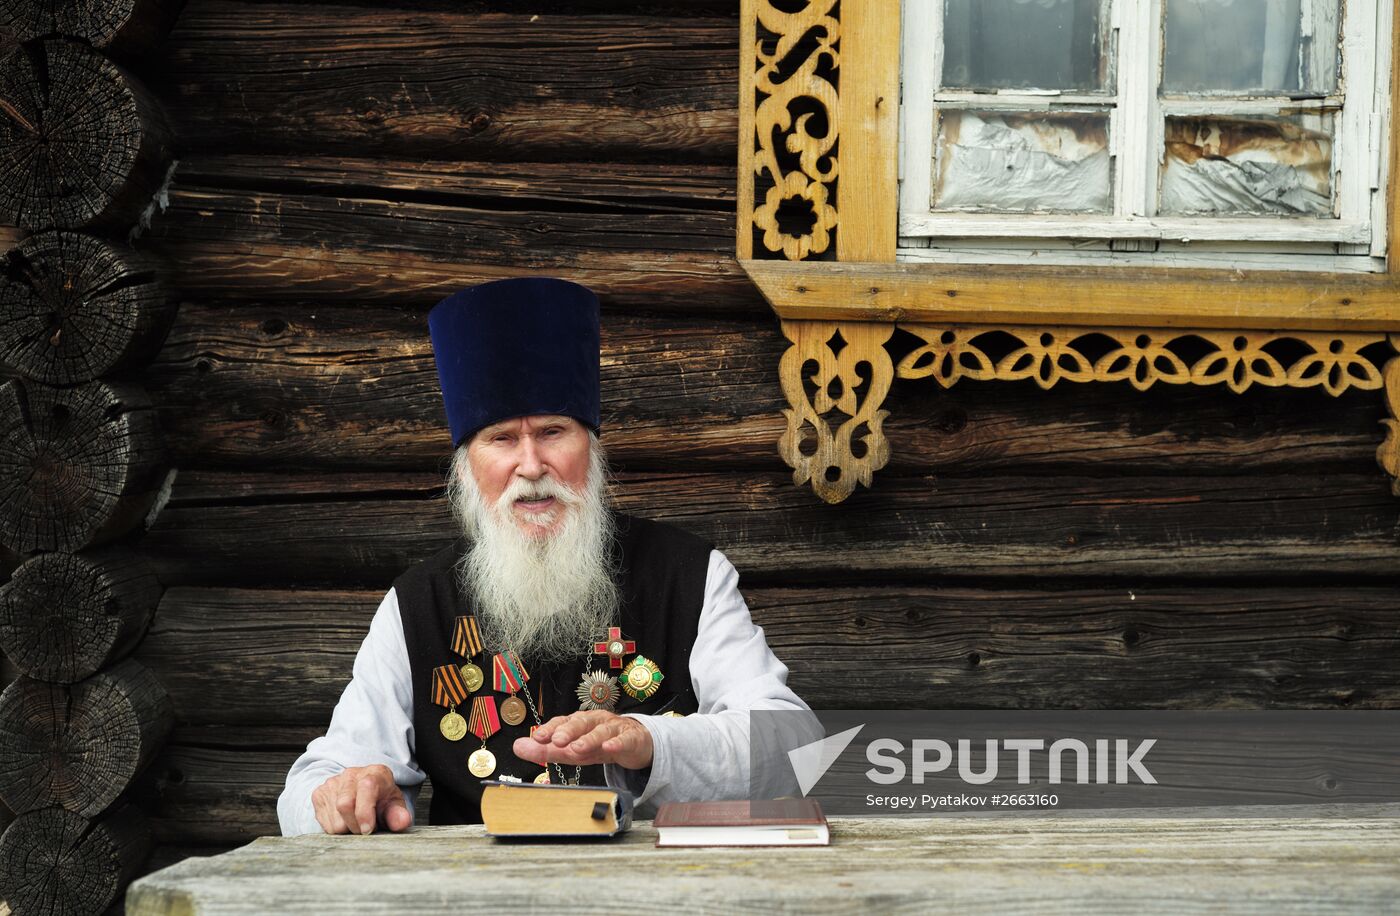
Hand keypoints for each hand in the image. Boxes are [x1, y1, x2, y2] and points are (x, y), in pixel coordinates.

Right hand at [311, 764, 411, 834]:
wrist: (362, 791)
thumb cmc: (381, 800)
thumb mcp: (394, 806)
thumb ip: (399, 815)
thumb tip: (402, 822)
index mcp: (374, 773)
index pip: (366, 788)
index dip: (365, 813)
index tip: (368, 830)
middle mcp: (351, 774)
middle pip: (344, 805)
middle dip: (355, 825)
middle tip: (365, 829)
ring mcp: (332, 782)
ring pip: (333, 817)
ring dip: (345, 829)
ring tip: (356, 823)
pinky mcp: (319, 793)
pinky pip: (323, 821)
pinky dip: (334, 828)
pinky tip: (344, 821)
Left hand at [512, 710, 653, 769]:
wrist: (634, 744)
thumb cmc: (599, 745)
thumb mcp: (571, 750)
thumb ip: (545, 750)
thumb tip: (517, 746)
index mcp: (578, 722)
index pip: (562, 723)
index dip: (550, 729)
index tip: (537, 738)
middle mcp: (594, 721)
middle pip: (580, 722)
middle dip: (568, 731)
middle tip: (557, 741)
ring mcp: (613, 728)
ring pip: (601, 731)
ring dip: (589, 738)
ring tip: (577, 748)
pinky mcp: (630, 738)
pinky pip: (624, 739)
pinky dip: (617, 743)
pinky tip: (609, 747)